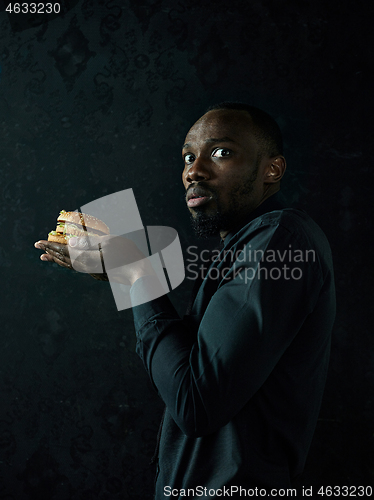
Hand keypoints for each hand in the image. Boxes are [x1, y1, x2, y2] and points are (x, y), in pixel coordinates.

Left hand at [34, 235, 155, 285]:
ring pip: (70, 265)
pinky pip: (78, 268)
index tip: (38, 242)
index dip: (51, 246)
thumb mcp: (108, 243)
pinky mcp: (97, 274)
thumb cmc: (127, 254)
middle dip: (51, 252)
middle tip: (38, 248)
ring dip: (58, 259)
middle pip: (64, 260)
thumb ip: (89, 242)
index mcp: (86, 258)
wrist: (139, 273)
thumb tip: (70, 244)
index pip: (64, 251)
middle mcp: (86, 267)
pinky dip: (68, 263)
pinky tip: (69, 261)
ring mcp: (92, 272)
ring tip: (47, 257)